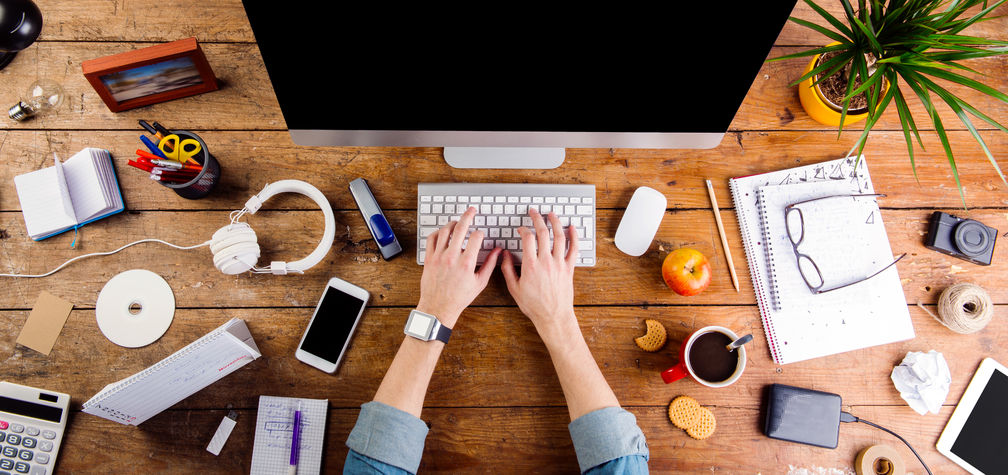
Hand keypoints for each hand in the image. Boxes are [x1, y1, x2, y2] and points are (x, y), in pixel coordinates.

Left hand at [416, 207, 501, 327]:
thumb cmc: (460, 297)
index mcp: (466, 263)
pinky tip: (443, 233)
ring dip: (452, 223)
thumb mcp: (480, 282)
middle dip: (468, 216)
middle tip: (471, 210)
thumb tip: (498, 251)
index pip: (476, 237)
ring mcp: (439, 257)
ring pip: (445, 231)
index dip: (480, 233)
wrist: (439, 307)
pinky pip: (431, 239)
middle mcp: (452, 257)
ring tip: (457, 222)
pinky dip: (438, 232)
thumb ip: (490, 264)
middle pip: (460, 228)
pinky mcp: (429, 259)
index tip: (481, 234)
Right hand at [501, 209, 578, 340]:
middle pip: (543, 233)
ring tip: (552, 214)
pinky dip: (574, 236)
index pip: (527, 238)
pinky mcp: (569, 269)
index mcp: (531, 265)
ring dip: (555, 222)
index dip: (523, 229)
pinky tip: (572, 228)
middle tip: (534, 212)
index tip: (521, 229)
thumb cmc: (533, 305)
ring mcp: (559, 264)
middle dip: (538, 219)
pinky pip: (574, 249)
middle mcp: (546, 261)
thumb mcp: (514, 288)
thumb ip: (507, 269)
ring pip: (559, 237)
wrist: (553, 316)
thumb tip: (504, 255)